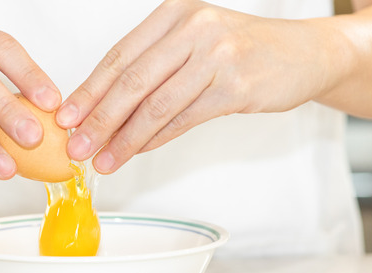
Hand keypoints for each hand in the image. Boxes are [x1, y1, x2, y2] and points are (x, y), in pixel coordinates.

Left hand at [56, 0, 337, 173]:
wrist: (306, 54)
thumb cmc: (244, 51)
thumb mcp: (195, 46)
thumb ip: (155, 71)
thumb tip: (106, 112)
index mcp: (174, 14)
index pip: (119, 56)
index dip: (89, 90)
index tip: (65, 118)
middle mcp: (193, 28)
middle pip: (132, 80)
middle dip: (99, 118)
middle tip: (76, 146)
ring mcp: (216, 55)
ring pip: (156, 104)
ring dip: (124, 138)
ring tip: (102, 160)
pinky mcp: (235, 86)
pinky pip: (184, 119)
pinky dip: (156, 139)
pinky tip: (137, 152)